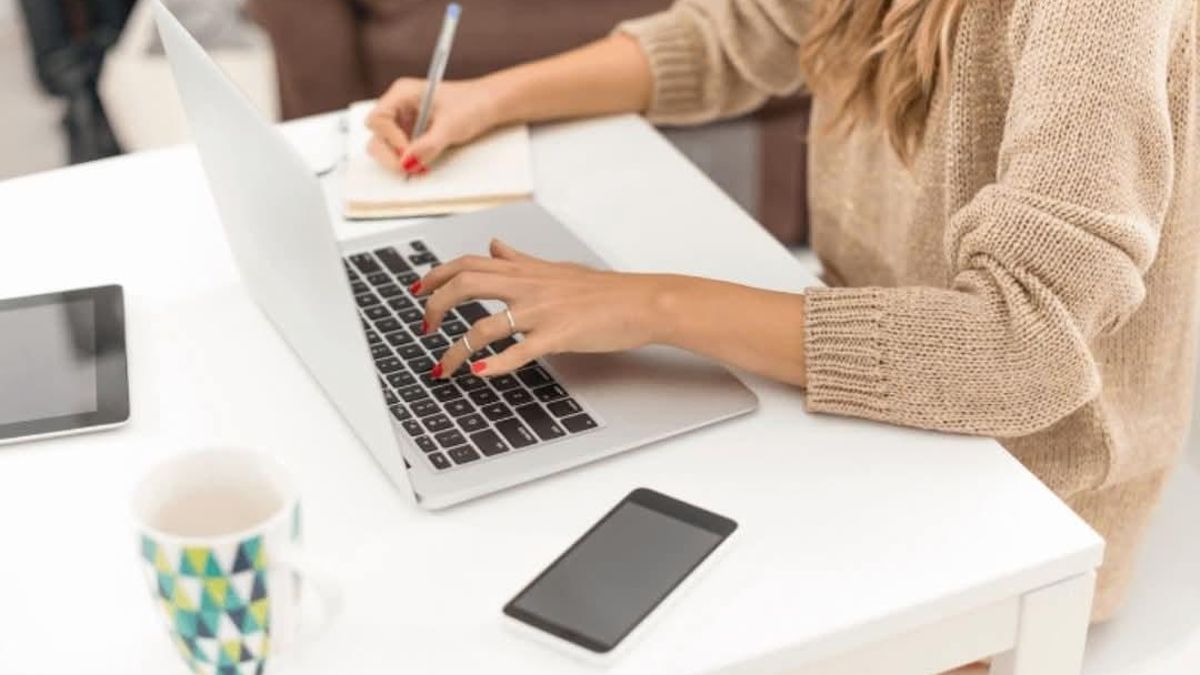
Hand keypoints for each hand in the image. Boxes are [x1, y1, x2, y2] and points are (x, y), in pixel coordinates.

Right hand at [365, 78, 502, 174]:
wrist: (490, 105)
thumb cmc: (473, 103)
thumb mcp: (450, 125)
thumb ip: (427, 145)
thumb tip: (407, 163)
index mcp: (402, 93)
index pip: (378, 119)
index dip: (390, 138)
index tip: (408, 152)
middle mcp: (398, 107)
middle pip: (376, 135)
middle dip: (389, 154)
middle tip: (407, 168)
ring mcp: (404, 122)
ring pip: (384, 146)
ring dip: (397, 160)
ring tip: (418, 168)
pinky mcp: (412, 135)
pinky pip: (400, 152)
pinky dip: (408, 162)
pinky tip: (422, 166)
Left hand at [412, 240, 663, 377]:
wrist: (639, 302)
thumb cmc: (602, 291)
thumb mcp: (555, 269)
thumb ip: (520, 261)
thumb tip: (494, 246)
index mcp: (524, 271)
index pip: (468, 263)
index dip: (437, 275)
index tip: (418, 290)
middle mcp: (527, 286)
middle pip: (464, 285)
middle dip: (436, 307)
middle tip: (425, 329)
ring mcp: (540, 311)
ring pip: (483, 326)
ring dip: (455, 350)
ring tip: (442, 367)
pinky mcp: (557, 336)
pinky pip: (517, 351)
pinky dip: (493, 363)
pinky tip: (478, 372)